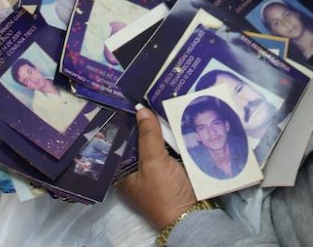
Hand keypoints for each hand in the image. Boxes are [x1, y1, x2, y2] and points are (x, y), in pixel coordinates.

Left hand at [117, 108, 197, 229]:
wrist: (192, 215)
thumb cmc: (164, 193)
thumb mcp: (153, 163)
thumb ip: (148, 136)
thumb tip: (141, 109)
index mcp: (123, 173)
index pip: (119, 143)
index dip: (125, 124)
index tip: (128, 102)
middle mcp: (136, 171)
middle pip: (138, 141)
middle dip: (144, 123)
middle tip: (147, 97)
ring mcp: (155, 170)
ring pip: (155, 143)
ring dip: (160, 128)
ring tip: (161, 101)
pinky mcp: (172, 169)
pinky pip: (169, 148)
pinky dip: (172, 136)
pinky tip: (176, 119)